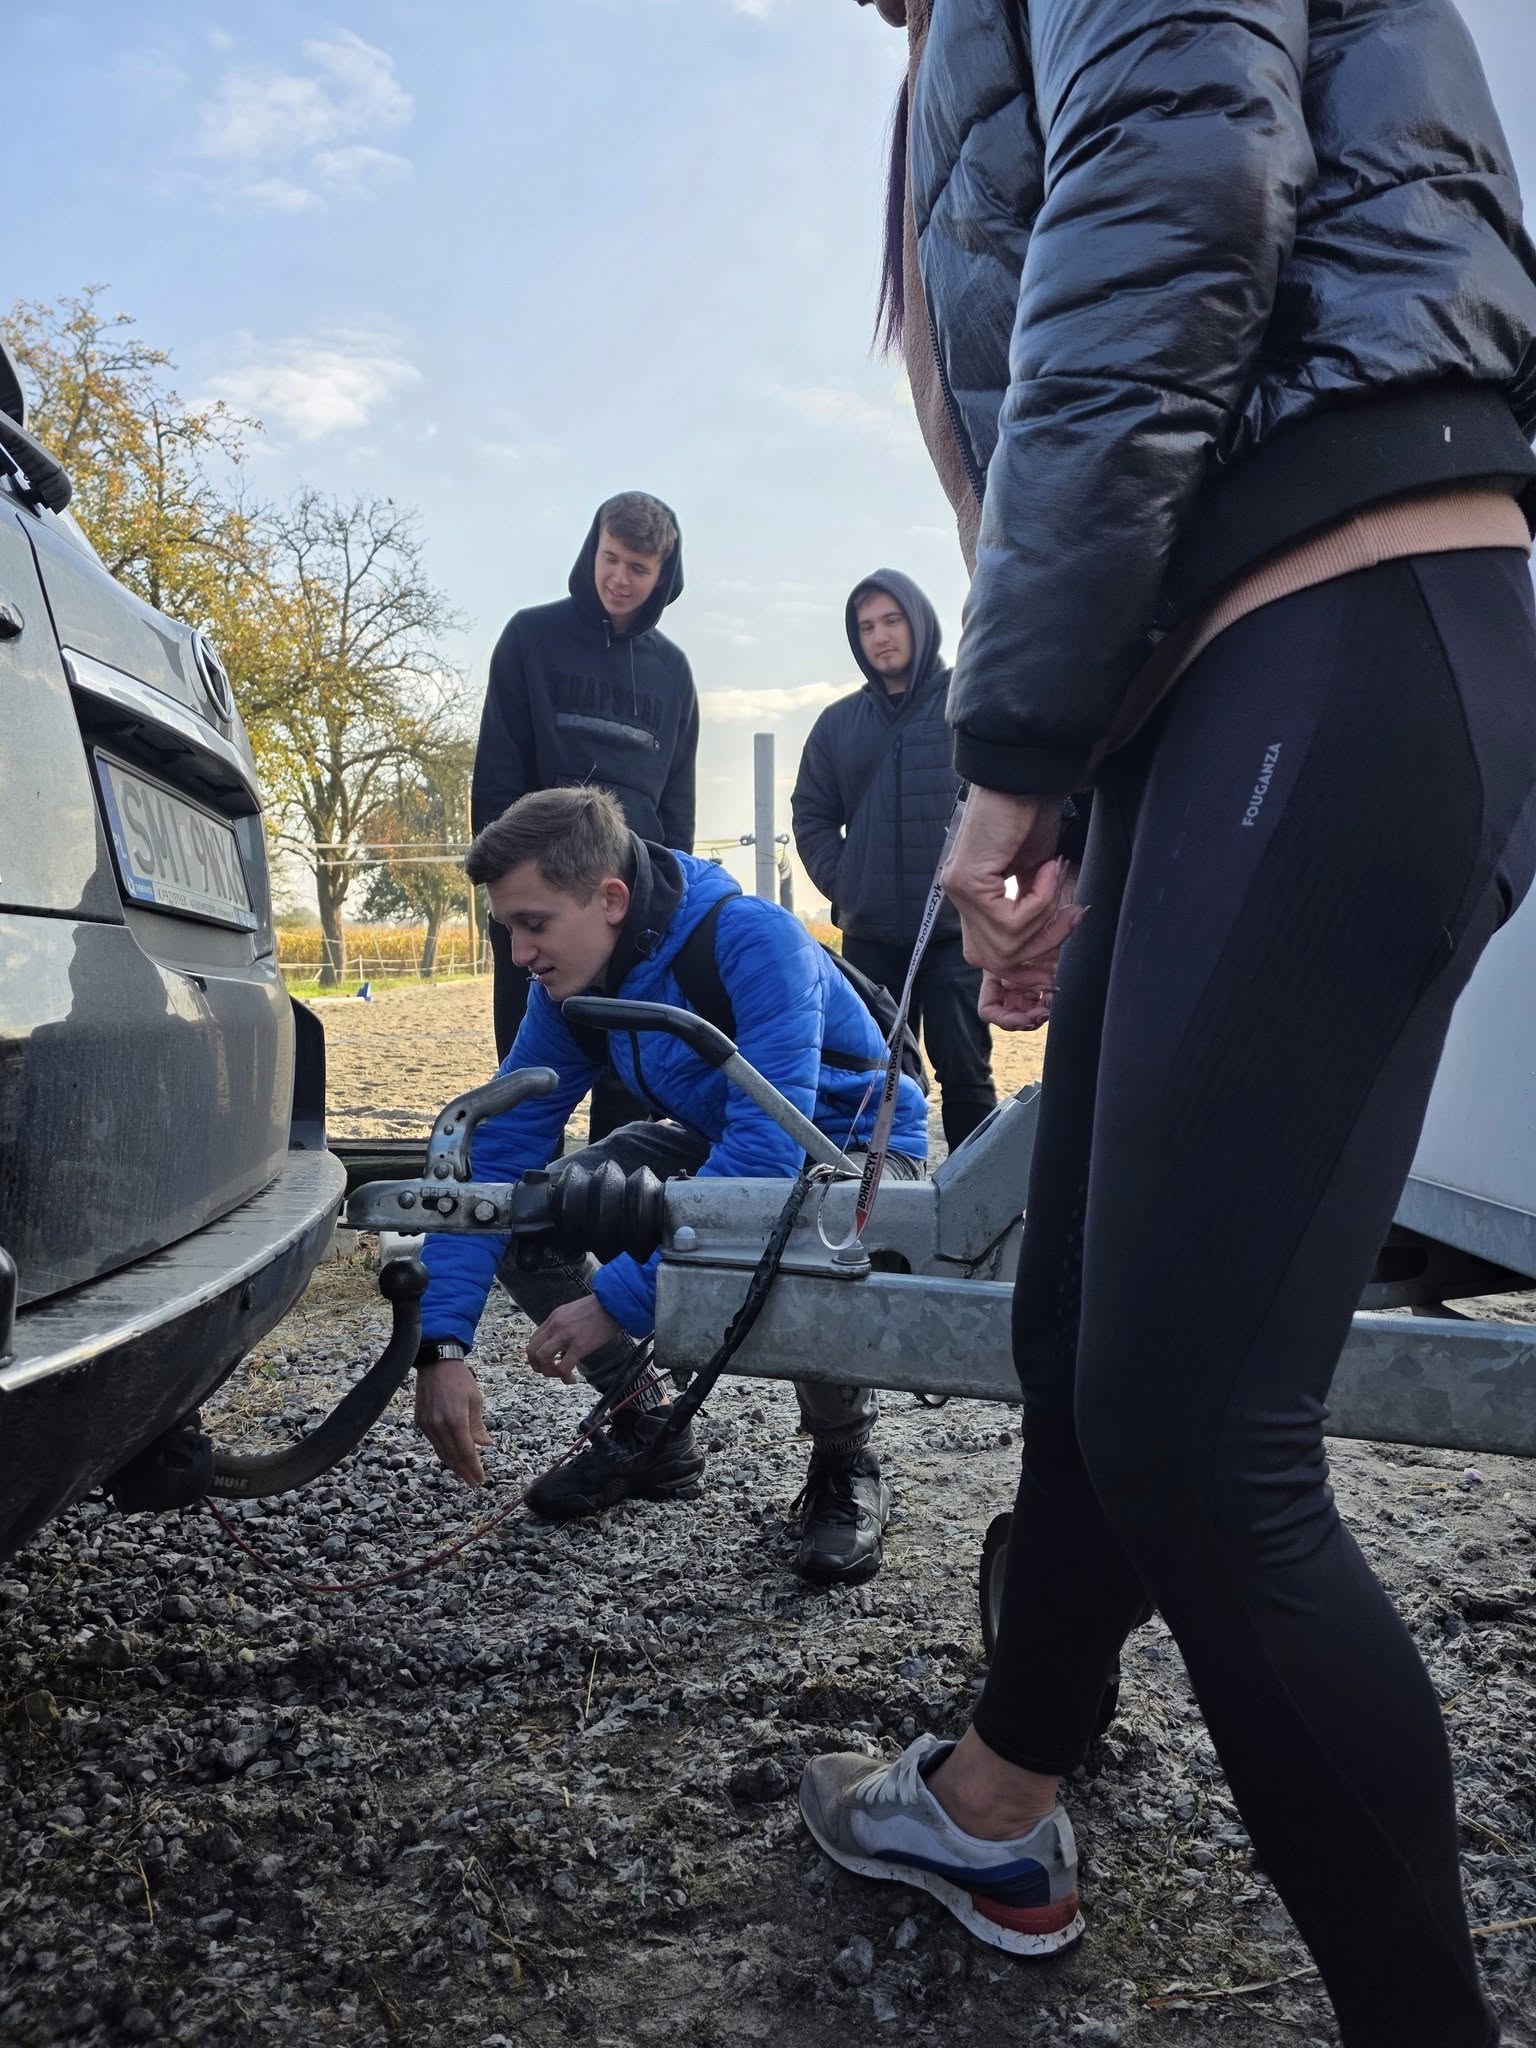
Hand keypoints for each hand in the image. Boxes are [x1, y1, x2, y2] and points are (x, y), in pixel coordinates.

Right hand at [414, 1358, 491, 1486]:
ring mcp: (427, 1425)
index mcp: (456, 1419)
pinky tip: (453, 1458)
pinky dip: (444, 1453)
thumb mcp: (475, 1400)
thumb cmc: (460, 1379)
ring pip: (441, 1452)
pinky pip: (434, 1443)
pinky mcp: (421, 1422)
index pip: (466, 1451)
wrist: (436, 1363)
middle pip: (452, 1456)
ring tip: (465, 1475)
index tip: (480, 1478)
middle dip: (464, 1472)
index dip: (473, 1467)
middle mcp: (439, 1425)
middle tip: (474, 1483)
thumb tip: (485, 1445)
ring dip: (454, 1466)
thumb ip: (478, 1426)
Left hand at [525, 1297, 621, 1382]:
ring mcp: (566, 1335)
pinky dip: (564, 1377)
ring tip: (561, 1374)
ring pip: (542, 1358)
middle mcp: (556, 1325)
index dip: (536, 1356)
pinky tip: (571, 1379)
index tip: (548, 1363)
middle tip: (551, 1371)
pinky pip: (563, 1367)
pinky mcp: (579, 1345)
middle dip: (537, 1366)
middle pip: (532, 1350)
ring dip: (548, 1372)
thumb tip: (562, 1351)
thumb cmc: (600, 1309)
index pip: (533, 1340)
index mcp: (554, 1317)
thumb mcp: (574, 1312)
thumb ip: (564, 1328)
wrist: (615, 1303)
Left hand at [943, 789, 1085, 1028]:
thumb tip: (1047, 946)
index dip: (1029, 958)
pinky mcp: (967, 881)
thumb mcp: (1035, 874)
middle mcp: (957, 895)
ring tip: (1052, 875)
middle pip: (996, 959)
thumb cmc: (1033, 816)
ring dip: (1044, 916)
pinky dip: (1039, 899)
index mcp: (971, 896)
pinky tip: (1045, 867)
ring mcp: (958, 889)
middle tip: (1071, 912)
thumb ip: (1030, 909)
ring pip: (1006, 945)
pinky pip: (1010, 920)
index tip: (1066, 933)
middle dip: (1043, 943)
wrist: (1027, 778)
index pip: (990, 955)